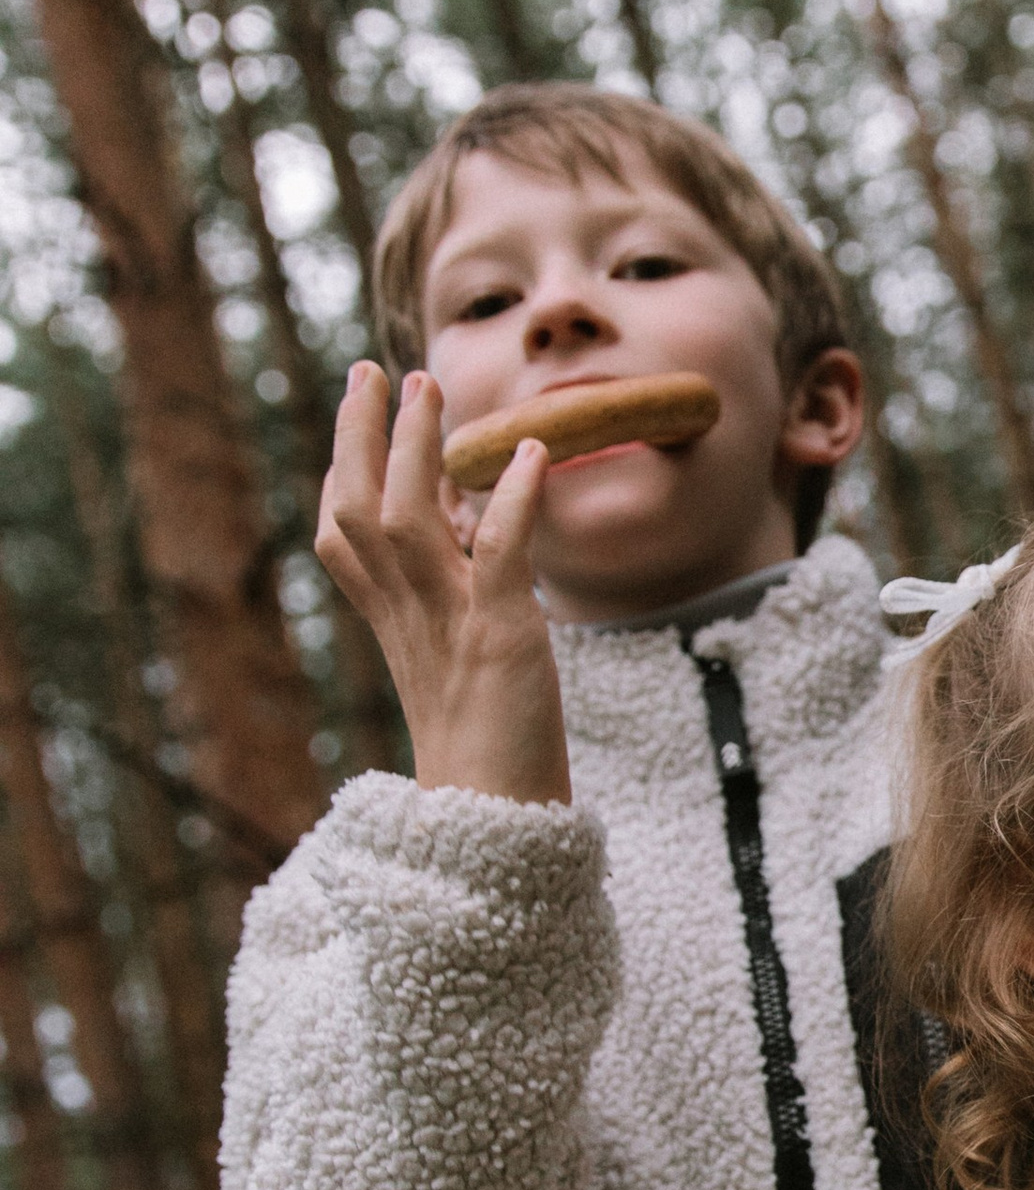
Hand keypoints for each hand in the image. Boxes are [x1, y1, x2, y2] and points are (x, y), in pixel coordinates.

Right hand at [317, 365, 571, 804]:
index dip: (345, 466)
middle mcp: (409, 615)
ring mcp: (451, 625)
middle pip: (359, 511)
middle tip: (373, 370)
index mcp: (394, 621)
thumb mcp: (462, 653)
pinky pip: (500, 558)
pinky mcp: (501, 640)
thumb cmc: (487, 744)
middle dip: (361, 437)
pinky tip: (532, 455)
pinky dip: (512, 503)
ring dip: (418, 450)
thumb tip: (474, 518)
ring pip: (410, 522)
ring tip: (428, 388)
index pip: (345, 533)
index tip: (360, 406)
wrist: (495, 819)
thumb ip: (460, 587)